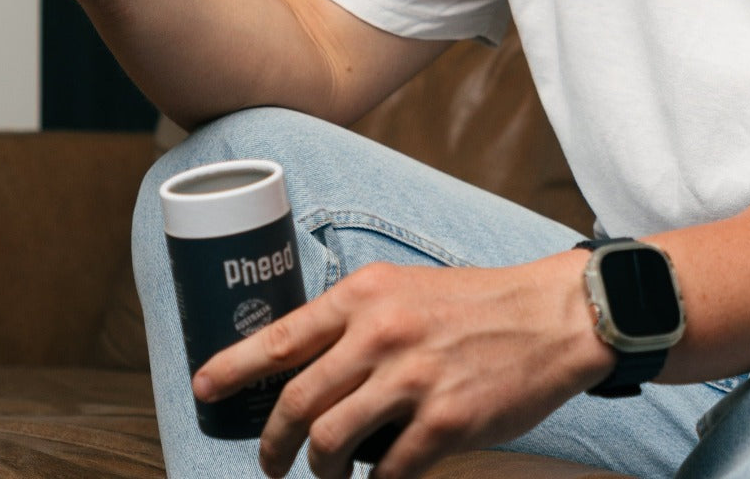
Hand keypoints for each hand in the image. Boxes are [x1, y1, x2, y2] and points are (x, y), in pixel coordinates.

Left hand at [194, 252, 611, 478]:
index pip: (282, 336)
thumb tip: (306, 367)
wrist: (546, 315)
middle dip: (271, 445)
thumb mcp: (404, 289)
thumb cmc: (474, 302)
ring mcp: (414, 378)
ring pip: (332, 443)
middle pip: (297, 402)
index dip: (233, 369)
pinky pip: (389, 472)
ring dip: (318, 474)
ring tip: (323, 478)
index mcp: (366, 295)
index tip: (203, 389)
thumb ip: (356, 321)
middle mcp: (381, 332)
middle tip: (268, 463)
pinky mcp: (447, 419)